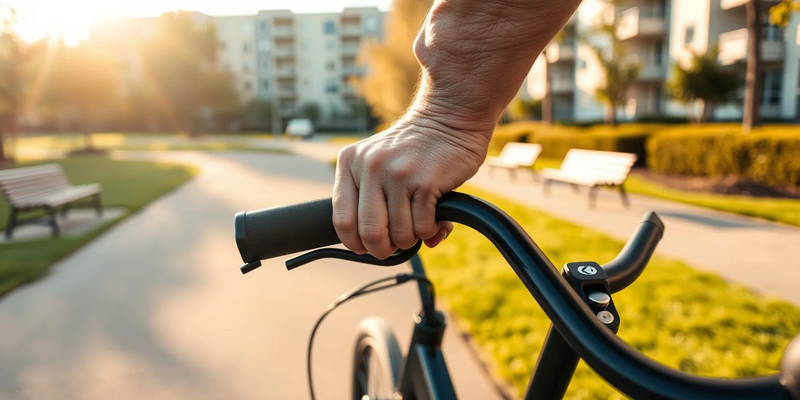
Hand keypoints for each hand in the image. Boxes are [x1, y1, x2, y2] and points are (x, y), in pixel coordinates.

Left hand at [332, 113, 489, 258]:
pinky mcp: (425, 182)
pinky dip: (430, 231)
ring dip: (411, 239)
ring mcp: (398, 174)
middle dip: (383, 249)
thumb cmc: (414, 148)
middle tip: (394, 245)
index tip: (366, 247)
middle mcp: (370, 166)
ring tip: (418, 224)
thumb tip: (388, 246)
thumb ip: (373, 200)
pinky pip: (422, 227)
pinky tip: (434, 218)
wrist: (449, 118)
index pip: (342, 218)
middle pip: (369, 232)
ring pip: (399, 234)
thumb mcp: (379, 162)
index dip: (354, 242)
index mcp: (350, 162)